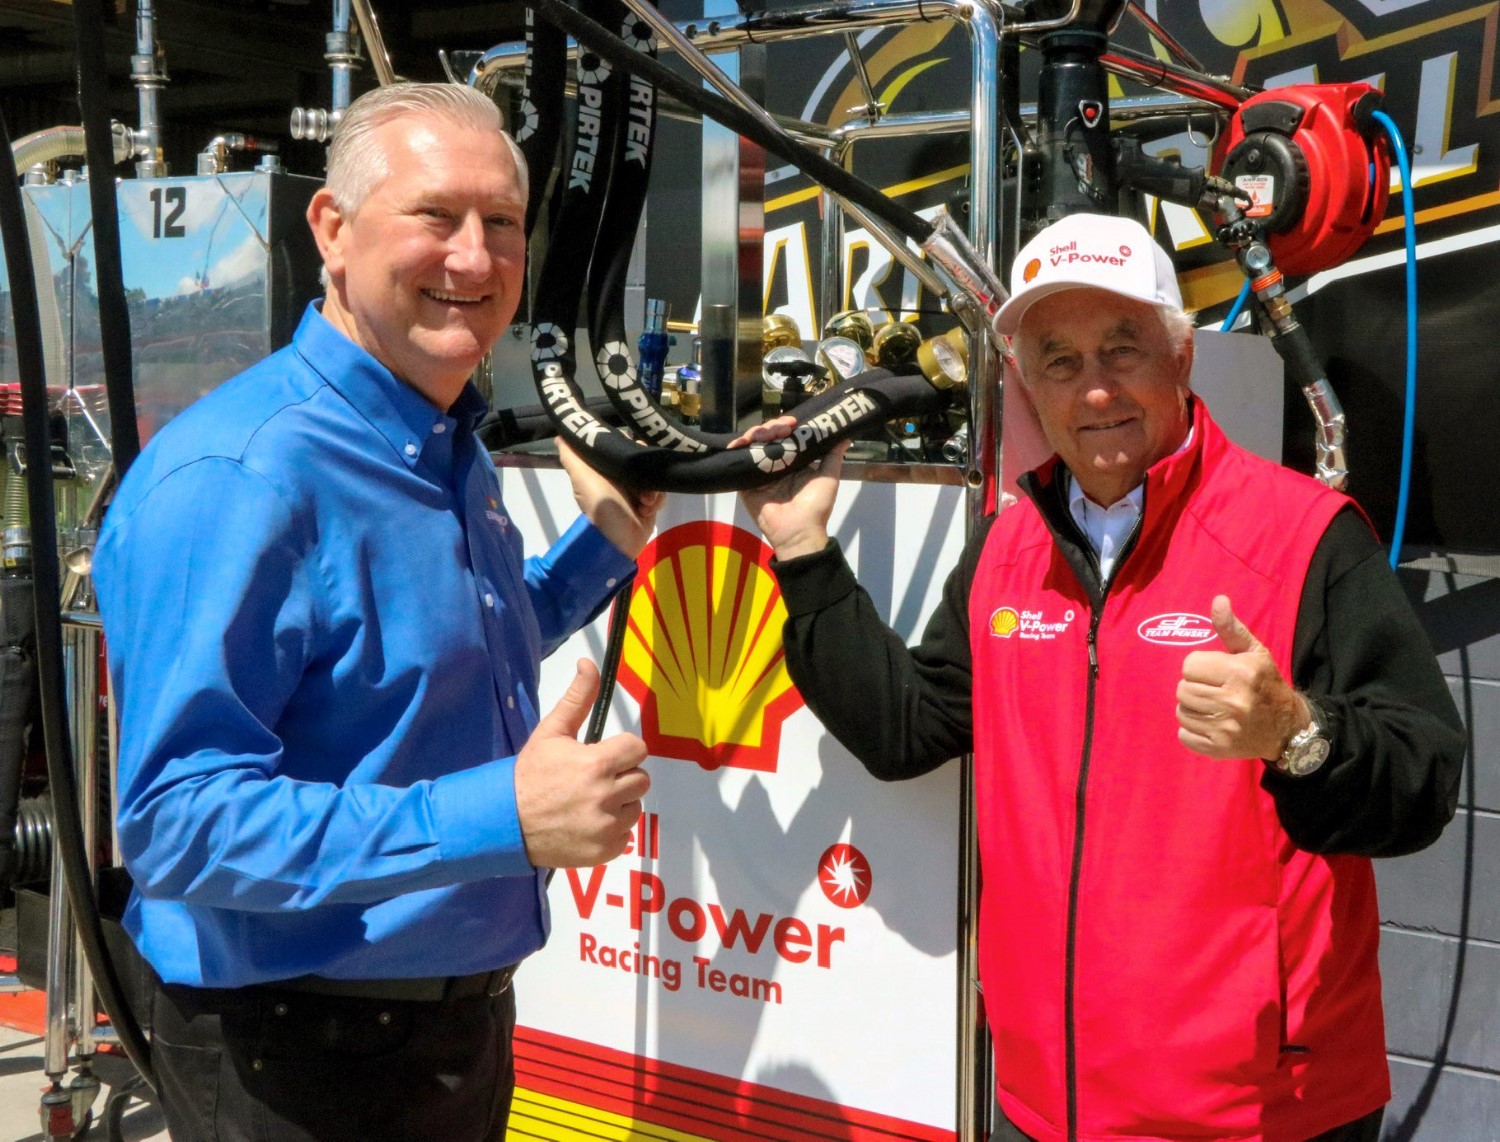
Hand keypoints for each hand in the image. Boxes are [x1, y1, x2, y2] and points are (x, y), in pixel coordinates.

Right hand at [514, 659, 650, 867]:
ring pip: (635, 808)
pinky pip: (625, 836)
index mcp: (597, 764)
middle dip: (621, 777)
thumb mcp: (551, 732)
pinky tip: (587, 825)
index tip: (603, 756)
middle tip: (594, 781)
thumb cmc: (530, 775)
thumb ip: (577, 698)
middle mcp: (606, 797)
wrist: (505, 822)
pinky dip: (611, 831)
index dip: (622, 751)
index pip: (637, 749)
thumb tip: (589, 663)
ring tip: (588, 803)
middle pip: (640, 779)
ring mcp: (606, 827)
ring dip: (619, 804)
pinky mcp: (605, 852)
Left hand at [557, 438, 664, 558]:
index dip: (627, 443)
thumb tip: (560, 435)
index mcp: (604, 469)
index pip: (620, 444)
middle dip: (645, 468)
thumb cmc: (600, 508)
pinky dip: (658, 499)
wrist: (619, 542)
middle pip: (640, 458)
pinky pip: (661, 491)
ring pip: (653, 474)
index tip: (632, 449)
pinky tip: (649, 509)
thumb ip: (571, 457)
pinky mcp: (650, 503)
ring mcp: (636, 490)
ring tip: (645, 502)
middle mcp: (620, 477)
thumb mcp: (582, 479)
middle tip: (642, 480)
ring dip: (652, 487)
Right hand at [731, 419, 845, 560]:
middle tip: (780, 429)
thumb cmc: (816, 506)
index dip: (786, 425)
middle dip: (772, 427)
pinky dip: (737, 448)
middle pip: (768, 437)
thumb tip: (845, 436)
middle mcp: (775, 464)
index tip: (792, 423)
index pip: (786, 436)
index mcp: (793, 462)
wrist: (798, 531)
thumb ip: (833, 456)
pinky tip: (742, 441)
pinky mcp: (745, 481)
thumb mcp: (829, 477)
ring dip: (757, 433)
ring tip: (764, 434)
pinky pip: (738, 461)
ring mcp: (759, 472)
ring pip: (753, 444)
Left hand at [1176, 595, 1308, 759]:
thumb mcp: (1254, 653)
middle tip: (1212, 690)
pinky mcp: (1220, 749)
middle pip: (1182, 690)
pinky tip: (1211, 724)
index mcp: (1240, 673)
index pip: (1189, 666)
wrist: (1288, 727)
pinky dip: (1192, 730)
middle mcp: (1233, 702)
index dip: (1199, 668)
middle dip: (1194, 688)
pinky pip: (1184, 736)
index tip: (1215, 672)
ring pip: (1181, 712)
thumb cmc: (1266, 683)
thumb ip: (1231, 628)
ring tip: (1212, 707)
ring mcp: (1226, 728)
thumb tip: (1218, 600)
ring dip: (1192, 709)